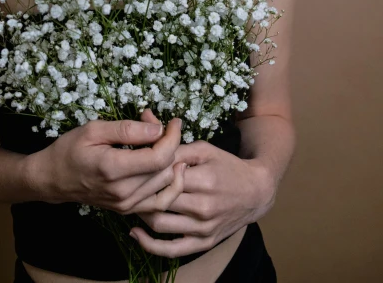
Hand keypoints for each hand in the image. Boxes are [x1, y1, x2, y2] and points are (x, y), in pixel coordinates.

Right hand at [26, 114, 186, 214]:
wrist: (53, 179)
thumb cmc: (70, 149)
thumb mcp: (94, 130)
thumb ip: (127, 130)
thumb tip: (158, 129)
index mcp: (113, 169)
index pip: (159, 157)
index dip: (173, 138)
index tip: (174, 121)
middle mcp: (123, 192)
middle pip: (166, 170)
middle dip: (170, 143)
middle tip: (157, 125)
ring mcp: (126, 205)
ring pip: (167, 185)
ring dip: (171, 161)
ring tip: (160, 142)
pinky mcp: (128, 210)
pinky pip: (160, 201)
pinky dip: (170, 183)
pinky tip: (168, 166)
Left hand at [129, 109, 275, 257]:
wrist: (255, 193)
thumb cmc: (227, 166)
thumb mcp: (204, 150)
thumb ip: (176, 146)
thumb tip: (149, 133)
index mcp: (203, 180)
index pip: (163, 176)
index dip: (145, 170)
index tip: (135, 164)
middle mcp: (203, 207)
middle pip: (159, 200)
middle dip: (139, 192)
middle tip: (126, 182)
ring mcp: (203, 228)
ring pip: (159, 224)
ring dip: (140, 213)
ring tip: (131, 201)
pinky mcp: (204, 243)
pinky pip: (172, 250)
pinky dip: (150, 245)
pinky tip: (135, 233)